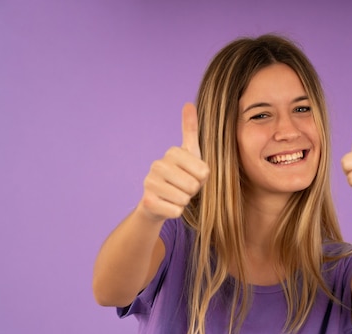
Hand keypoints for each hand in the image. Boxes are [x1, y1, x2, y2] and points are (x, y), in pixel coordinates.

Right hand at [138, 103, 209, 221]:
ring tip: (175, 195)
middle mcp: (157, 164)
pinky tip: (167, 205)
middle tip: (183, 187)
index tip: (193, 175)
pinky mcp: (147, 202)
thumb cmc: (181, 175)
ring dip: (184, 201)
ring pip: (184, 199)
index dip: (202, 178)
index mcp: (172, 152)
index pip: (203, 171)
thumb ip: (190, 129)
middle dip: (193, 191)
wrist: (158, 201)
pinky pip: (176, 211)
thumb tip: (188, 104)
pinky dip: (176, 211)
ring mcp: (149, 183)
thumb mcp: (191, 153)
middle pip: (193, 185)